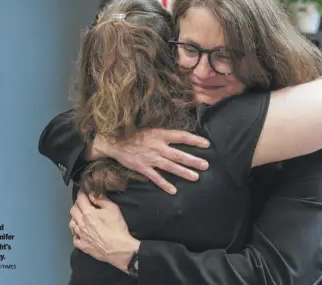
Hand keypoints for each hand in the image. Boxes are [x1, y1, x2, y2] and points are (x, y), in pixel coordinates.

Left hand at [69, 192, 139, 272]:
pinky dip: (76, 234)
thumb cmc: (117, 229)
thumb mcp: (113, 209)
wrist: (119, 248)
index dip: (81, 193)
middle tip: (83, 203)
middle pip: (73, 210)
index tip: (83, 192)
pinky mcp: (83, 246)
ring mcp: (81, 235)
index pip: (80, 199)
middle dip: (77, 204)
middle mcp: (82, 224)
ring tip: (81, 217)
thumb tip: (93, 194)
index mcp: (88, 213)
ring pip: (71, 224)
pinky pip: (74, 238)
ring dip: (75, 218)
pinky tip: (80, 233)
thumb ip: (102, 200)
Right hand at [90, 129, 209, 194]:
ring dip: (184, 172)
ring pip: (170, 166)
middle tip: (206, 165)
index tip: (207, 144)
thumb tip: (180, 137)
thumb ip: (164, 135)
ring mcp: (150, 158)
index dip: (195, 140)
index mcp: (160, 134)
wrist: (114, 141)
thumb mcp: (151, 129)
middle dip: (193, 160)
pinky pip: (155, 177)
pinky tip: (174, 191)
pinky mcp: (142, 167)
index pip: (181, 136)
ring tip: (196, 177)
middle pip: (179, 154)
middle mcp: (157, 146)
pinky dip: (165, 184)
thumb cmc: (134, 133)